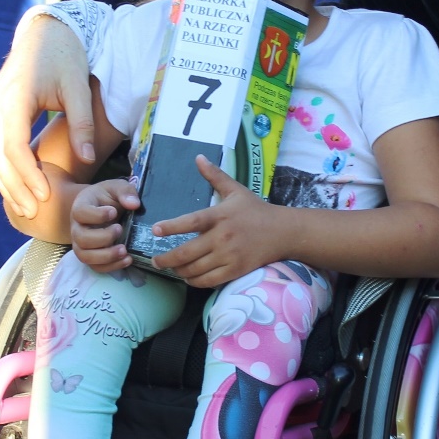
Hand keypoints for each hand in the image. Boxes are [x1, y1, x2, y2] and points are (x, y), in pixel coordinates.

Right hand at [0, 16, 93, 218]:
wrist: (45, 31)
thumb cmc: (65, 56)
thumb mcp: (78, 87)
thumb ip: (81, 124)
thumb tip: (87, 159)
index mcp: (14, 98)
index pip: (13, 146)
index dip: (27, 174)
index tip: (44, 195)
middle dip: (13, 186)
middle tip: (31, 211)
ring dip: (5, 181)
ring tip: (23, 206)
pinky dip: (4, 168)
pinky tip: (18, 186)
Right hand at [69, 179, 138, 271]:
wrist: (102, 207)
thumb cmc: (107, 197)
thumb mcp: (116, 188)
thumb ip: (125, 192)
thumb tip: (134, 204)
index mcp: (80, 208)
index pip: (80, 213)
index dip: (96, 215)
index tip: (113, 212)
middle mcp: (76, 228)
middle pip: (81, 238)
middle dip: (103, 237)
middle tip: (120, 229)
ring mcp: (81, 244)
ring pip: (85, 256)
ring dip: (106, 256)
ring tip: (124, 250)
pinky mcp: (90, 256)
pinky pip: (96, 267)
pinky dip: (111, 267)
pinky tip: (127, 260)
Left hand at [150, 157, 290, 287]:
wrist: (283, 232)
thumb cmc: (256, 210)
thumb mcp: (235, 190)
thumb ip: (215, 176)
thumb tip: (198, 158)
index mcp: (220, 215)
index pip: (191, 221)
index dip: (171, 227)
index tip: (155, 230)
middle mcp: (222, 237)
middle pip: (187, 252)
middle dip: (167, 259)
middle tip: (156, 261)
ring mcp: (229, 256)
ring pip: (195, 269)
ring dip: (179, 271)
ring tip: (172, 268)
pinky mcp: (236, 271)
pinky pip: (209, 280)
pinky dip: (195, 281)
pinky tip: (189, 278)